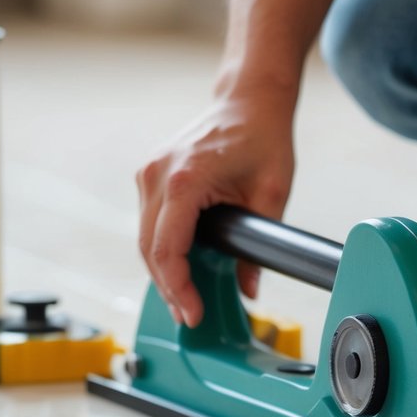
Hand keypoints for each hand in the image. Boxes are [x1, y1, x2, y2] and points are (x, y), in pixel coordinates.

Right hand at [136, 88, 295, 326]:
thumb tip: (249, 289)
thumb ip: (258, 247)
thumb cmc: (262, 137)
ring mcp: (149, 174)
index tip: (194, 313)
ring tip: (186, 301)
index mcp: (185, 179)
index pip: (166, 249)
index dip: (178, 288)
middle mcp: (157, 175)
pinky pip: (149, 224)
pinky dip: (162, 251)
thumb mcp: (272, 194)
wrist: (248, 100)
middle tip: (190, 316)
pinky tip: (181, 271)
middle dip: (169, 289)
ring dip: (163, 273)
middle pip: (148, 250)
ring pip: (144, 239)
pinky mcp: (150, 176)